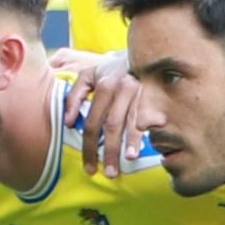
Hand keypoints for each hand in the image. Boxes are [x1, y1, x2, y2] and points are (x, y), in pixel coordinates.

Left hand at [70, 55, 162, 172]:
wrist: (142, 50)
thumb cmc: (112, 68)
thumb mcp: (89, 75)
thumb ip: (75, 96)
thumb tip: (69, 122)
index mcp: (104, 84)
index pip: (93, 121)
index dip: (89, 146)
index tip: (89, 166)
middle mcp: (121, 87)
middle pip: (112, 125)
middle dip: (109, 151)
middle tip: (109, 173)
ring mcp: (140, 90)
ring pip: (132, 121)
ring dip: (130, 143)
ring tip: (127, 162)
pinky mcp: (155, 93)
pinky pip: (150, 116)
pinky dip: (147, 131)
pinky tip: (148, 145)